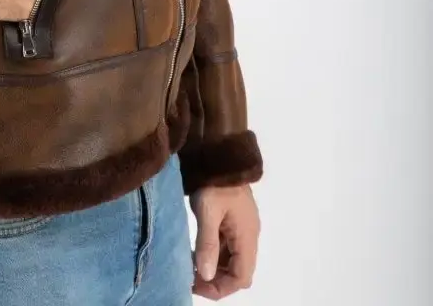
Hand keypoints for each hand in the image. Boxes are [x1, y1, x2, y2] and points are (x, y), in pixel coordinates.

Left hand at [191, 183, 260, 298]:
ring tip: (191, 266)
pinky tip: (197, 251)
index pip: (242, 277)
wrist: (221, 153)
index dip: (221, 288)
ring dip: (215, 268)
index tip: (197, 285)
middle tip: (191, 278)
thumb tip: (205, 276)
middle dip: (217, 280)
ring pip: (233, 260)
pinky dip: (215, 254)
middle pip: (239, 271)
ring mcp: (243, 228)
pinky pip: (228, 246)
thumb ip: (207, 244)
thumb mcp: (207, 211)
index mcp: (247, 237)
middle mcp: (249, 236)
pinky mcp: (234, 220)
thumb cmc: (214, 182)